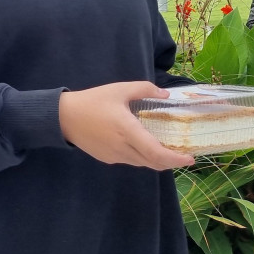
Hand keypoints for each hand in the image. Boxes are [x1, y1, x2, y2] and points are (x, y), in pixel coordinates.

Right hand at [59, 81, 195, 170]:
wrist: (63, 117)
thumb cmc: (92, 101)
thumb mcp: (119, 89)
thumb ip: (144, 89)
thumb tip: (166, 95)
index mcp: (128, 131)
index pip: (157, 153)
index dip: (176, 159)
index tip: (191, 158)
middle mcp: (123, 148)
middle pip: (153, 163)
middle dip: (171, 162)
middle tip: (183, 155)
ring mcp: (115, 156)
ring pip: (142, 163)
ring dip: (156, 159)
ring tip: (164, 150)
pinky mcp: (107, 159)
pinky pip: (130, 161)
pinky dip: (141, 157)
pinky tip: (141, 146)